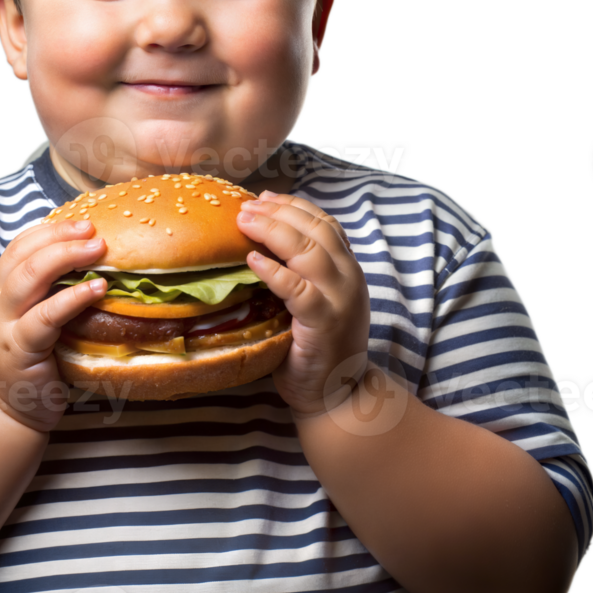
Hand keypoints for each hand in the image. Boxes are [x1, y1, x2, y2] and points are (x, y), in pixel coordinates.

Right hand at [0, 219, 107, 431]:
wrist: (7, 413)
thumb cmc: (32, 365)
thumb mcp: (37, 322)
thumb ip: (52, 296)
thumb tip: (98, 265)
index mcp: (2, 293)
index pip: (18, 247)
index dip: (48, 230)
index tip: (80, 220)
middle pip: (22, 256)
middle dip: (59, 237)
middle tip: (93, 229)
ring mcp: (5, 327)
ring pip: (27, 279)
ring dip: (64, 257)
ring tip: (98, 248)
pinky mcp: (19, 351)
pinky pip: (44, 317)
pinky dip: (71, 298)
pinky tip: (97, 289)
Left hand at [236, 192, 369, 416]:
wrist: (337, 395)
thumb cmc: (314, 347)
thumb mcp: (312, 301)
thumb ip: (299, 273)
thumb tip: (255, 243)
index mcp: (347, 269)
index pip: (324, 222)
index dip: (293, 205)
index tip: (264, 196)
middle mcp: (349, 278)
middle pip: (315, 229)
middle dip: (279, 211)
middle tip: (246, 206)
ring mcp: (340, 300)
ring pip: (309, 252)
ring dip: (273, 231)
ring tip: (244, 221)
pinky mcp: (324, 323)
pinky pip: (298, 290)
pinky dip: (274, 271)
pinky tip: (252, 260)